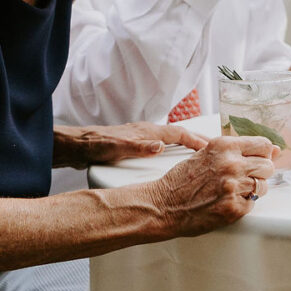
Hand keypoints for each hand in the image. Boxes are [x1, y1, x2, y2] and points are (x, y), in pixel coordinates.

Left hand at [57, 121, 211, 168]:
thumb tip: (159, 146)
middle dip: (196, 140)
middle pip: (177, 134)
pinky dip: (172, 150)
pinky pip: (160, 145)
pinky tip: (170, 159)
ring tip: (198, 155)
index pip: (178, 133)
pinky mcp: (134, 144)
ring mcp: (140, 137)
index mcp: (147, 131)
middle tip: (214, 149)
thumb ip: (138, 147)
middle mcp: (146, 132)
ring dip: (185, 145)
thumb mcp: (117, 148)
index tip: (212, 147)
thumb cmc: (95, 145)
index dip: (196, 140)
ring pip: (169, 139)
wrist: (77, 146)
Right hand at [146, 132, 276, 233]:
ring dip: (251, 189)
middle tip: (243, 177)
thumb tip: (275, 150)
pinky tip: (226, 201)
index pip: (264, 145)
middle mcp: (231, 164)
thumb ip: (237, 150)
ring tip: (231, 191)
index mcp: (224, 146)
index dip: (263, 153)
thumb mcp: (207, 154)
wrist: (164, 205)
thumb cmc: (182, 180)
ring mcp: (234, 187)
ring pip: (263, 186)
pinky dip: (242, 204)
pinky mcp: (234, 208)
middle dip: (259, 172)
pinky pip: (253, 203)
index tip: (259, 159)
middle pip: (268, 166)